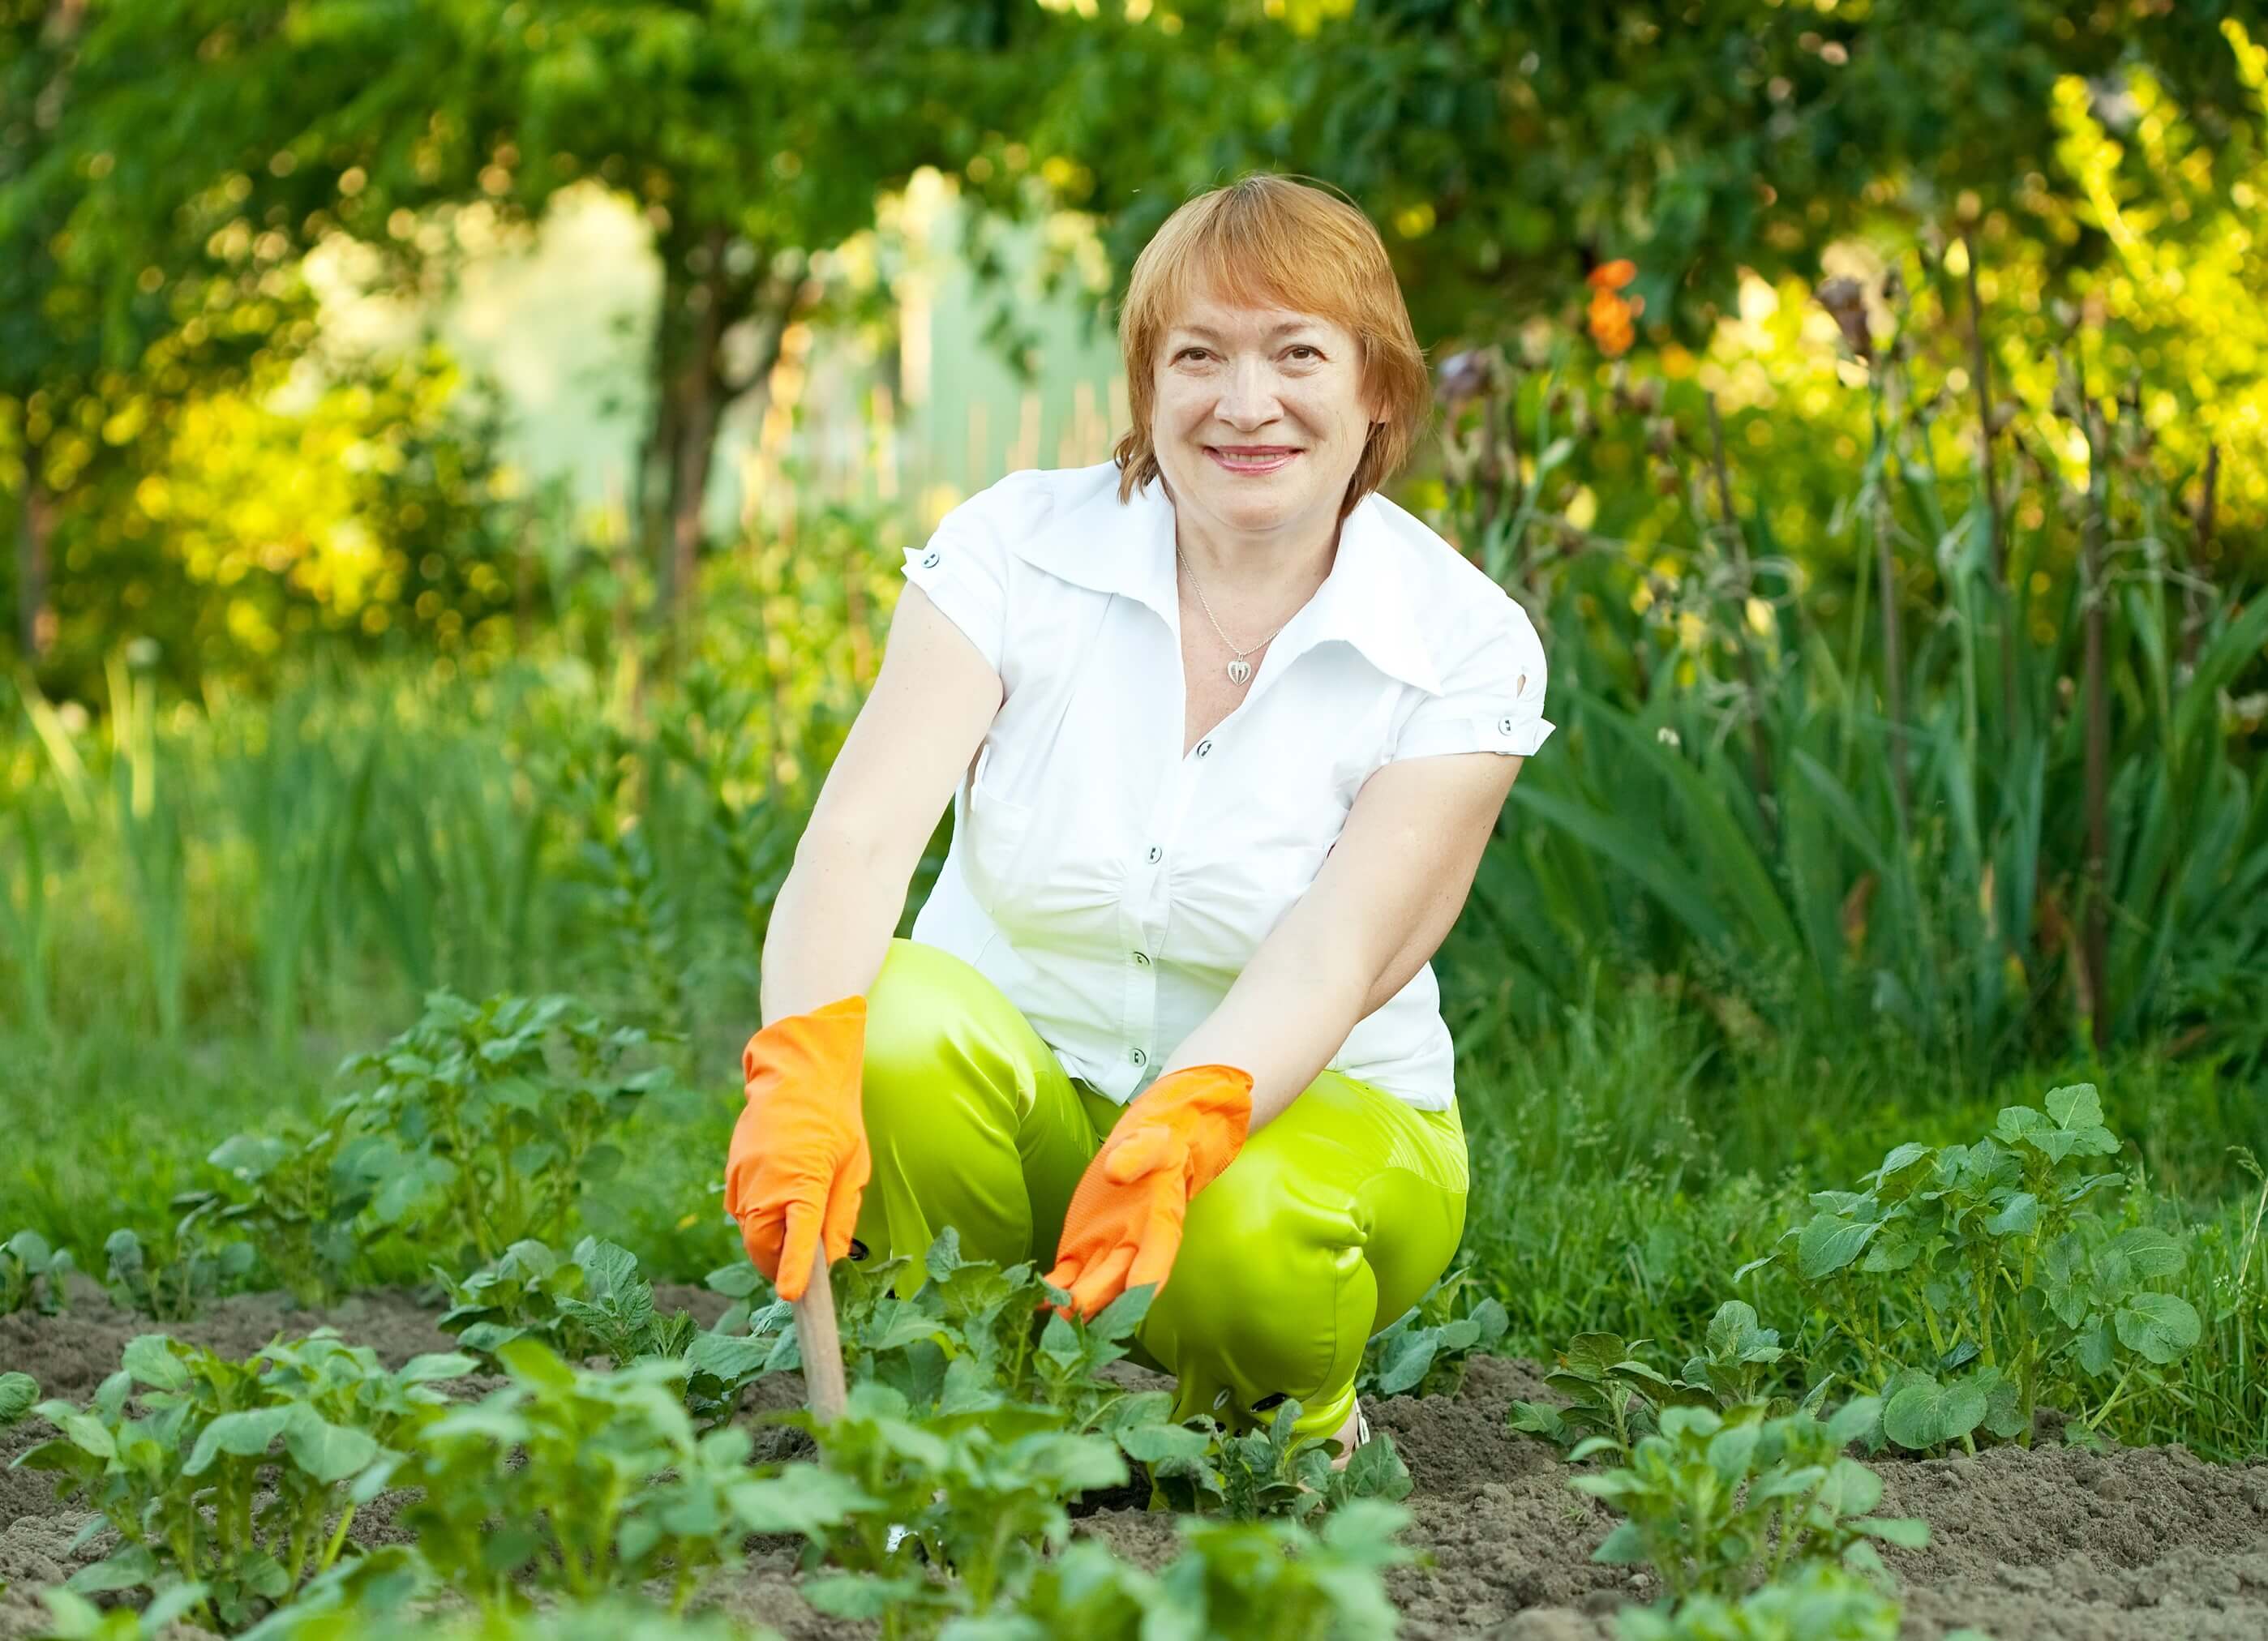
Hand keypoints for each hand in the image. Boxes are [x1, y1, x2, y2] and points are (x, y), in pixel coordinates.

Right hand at [725, 995, 868, 1301]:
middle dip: (778, 1262)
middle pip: (762, 1247)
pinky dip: (759, 1215)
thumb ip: (840, 1217)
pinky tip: (780, 1192)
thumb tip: (832, 1260)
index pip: (799, 1238)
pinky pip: (743, 1210)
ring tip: (796, 1212)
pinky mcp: (732, 1172)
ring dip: (769, 1237)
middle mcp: (766, 1183)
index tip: (791, 1296)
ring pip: (750, 1231)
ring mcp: (743, 1178)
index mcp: (803, 1182)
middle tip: (804, 1262)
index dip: (795, 1271)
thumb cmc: (834, 1119)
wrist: (797, 1074)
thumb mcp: (853, 1169)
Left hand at [1044, 1064, 1252, 1318]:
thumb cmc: (1154, 1149)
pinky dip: (1051, 1289)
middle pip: (1117, 1281)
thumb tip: (1115, 1172)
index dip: (1148, 1277)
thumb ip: (1135, 1157)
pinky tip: (1033, 1299)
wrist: (1142, 1154)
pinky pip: (1066, 1276)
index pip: (1158, 1258)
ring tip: (1050, 1314)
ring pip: (1090, 1286)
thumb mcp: (1151, 1144)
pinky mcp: (1080, 1252)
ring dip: (1072, 1303)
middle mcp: (1135, 1250)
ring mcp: (1105, 1256)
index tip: (1137, 1293)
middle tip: (1075, 1309)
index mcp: (1161, 1227)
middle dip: (1098, 1297)